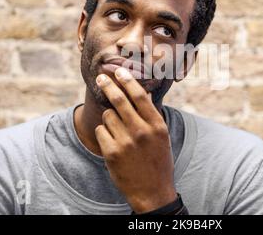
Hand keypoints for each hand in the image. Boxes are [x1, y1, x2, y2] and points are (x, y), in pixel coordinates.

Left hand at [95, 67, 176, 212]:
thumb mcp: (162, 136)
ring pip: (108, 115)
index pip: (140, 96)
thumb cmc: (158, 160)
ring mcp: (125, 142)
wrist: (152, 191)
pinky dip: (104, 133)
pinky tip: (113, 142)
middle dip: (108, 86)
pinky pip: (101, 130)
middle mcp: (141, 131)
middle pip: (120, 100)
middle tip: (101, 78)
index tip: (120, 70)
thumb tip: (144, 91)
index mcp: (156, 125)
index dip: (128, 81)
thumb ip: (152, 115)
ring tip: (118, 129)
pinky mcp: (111, 153)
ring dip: (110, 118)